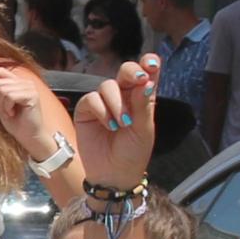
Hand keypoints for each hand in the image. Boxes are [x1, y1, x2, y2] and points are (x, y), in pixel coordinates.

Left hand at [0, 60, 67, 162]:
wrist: (28, 136)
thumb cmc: (16, 123)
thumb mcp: (1, 105)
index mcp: (18, 83)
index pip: (1, 71)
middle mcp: (25, 83)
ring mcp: (30, 88)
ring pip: (3, 89)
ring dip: (1, 105)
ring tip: (8, 113)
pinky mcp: (32, 95)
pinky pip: (10, 96)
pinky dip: (7, 107)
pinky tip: (13, 113)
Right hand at [73, 56, 161, 187]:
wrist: (113, 175)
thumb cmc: (133, 153)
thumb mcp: (144, 129)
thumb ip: (143, 104)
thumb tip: (146, 80)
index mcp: (141, 98)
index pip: (146, 74)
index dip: (149, 64)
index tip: (153, 63)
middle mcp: (123, 96)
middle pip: (125, 72)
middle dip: (131, 72)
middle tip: (139, 79)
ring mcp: (103, 102)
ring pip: (108, 85)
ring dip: (117, 103)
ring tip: (123, 124)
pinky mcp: (86, 111)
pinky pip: (92, 99)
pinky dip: (101, 111)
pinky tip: (109, 126)